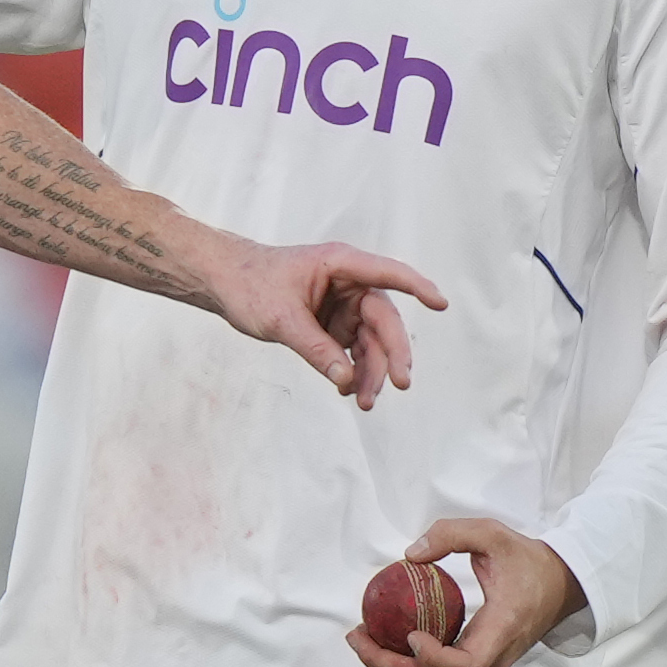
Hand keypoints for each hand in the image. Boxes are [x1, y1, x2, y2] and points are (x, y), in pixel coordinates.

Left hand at [200, 238, 447, 407]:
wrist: (224, 284)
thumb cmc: (250, 285)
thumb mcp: (281, 319)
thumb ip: (315, 348)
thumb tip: (346, 379)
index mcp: (340, 264)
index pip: (387, 274)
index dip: (417, 287)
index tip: (441, 304)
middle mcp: (349, 283)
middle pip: (384, 319)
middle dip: (393, 353)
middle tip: (401, 383)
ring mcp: (343, 306)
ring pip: (371, 342)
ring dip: (372, 372)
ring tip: (366, 402)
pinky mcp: (334, 325)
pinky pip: (354, 351)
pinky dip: (354, 372)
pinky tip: (350, 391)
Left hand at [348, 517, 586, 666]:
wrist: (560, 585)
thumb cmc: (527, 561)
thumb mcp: (493, 534)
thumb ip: (452, 535)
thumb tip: (410, 555)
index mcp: (501, 630)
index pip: (465, 666)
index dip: (432, 659)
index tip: (409, 634)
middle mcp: (493, 659)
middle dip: (389, 665)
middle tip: (357, 636)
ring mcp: (485, 666)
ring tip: (360, 638)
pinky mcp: (477, 663)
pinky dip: (405, 663)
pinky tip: (383, 640)